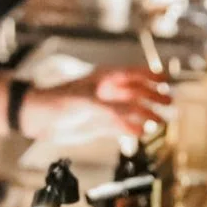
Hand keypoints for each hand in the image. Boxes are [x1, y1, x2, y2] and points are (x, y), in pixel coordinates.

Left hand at [21, 68, 170, 141]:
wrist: (37, 119)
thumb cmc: (58, 101)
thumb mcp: (87, 103)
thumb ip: (113, 111)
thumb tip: (138, 120)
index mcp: (104, 78)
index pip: (133, 73)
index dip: (150, 75)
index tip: (166, 79)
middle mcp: (107, 92)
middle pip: (137, 92)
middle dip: (153, 96)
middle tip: (169, 103)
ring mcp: (105, 109)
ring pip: (132, 110)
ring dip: (146, 115)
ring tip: (161, 122)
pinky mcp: (100, 125)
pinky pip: (121, 126)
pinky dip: (132, 130)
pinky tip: (143, 134)